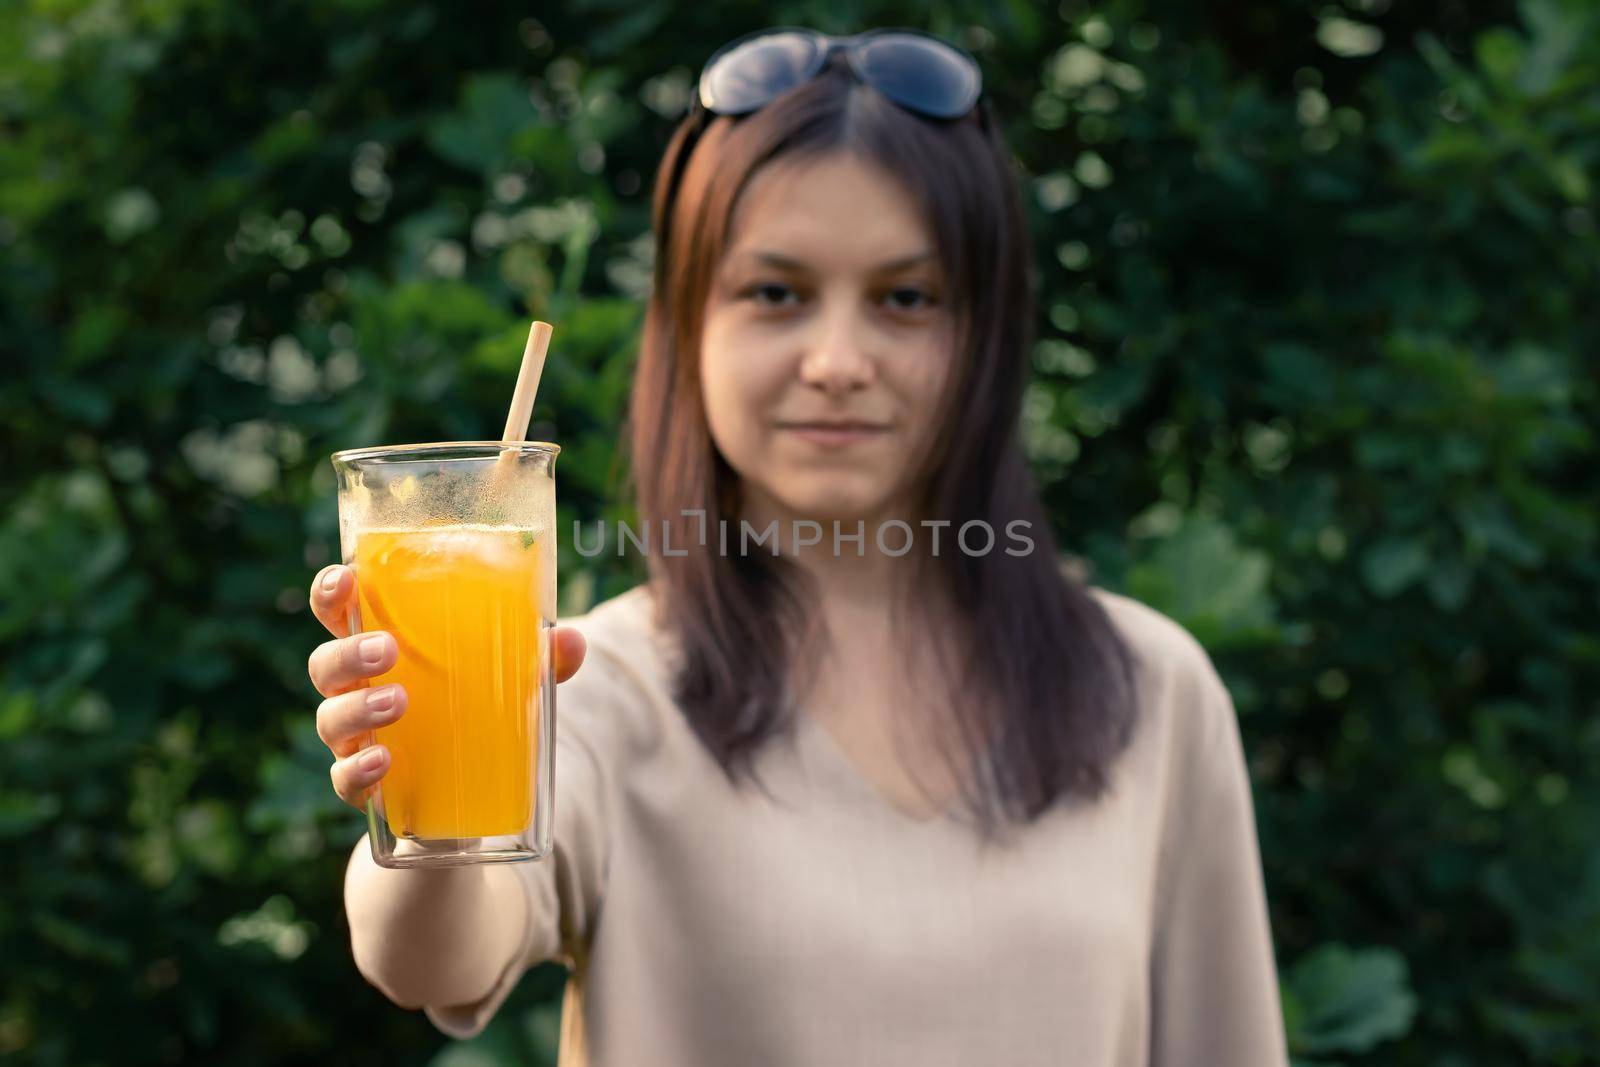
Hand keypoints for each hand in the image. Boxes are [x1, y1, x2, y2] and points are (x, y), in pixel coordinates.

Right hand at [306, 563, 586, 809]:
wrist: (466, 803)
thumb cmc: (475, 715)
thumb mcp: (510, 683)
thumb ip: (539, 660)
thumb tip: (570, 640)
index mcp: (380, 649)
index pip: (339, 613)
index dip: (331, 592)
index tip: (345, 578)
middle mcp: (355, 691)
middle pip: (325, 664)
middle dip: (349, 652)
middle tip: (387, 650)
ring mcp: (354, 740)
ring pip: (331, 719)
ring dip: (358, 708)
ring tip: (397, 701)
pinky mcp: (364, 788)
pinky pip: (344, 779)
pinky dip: (358, 770)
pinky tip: (381, 762)